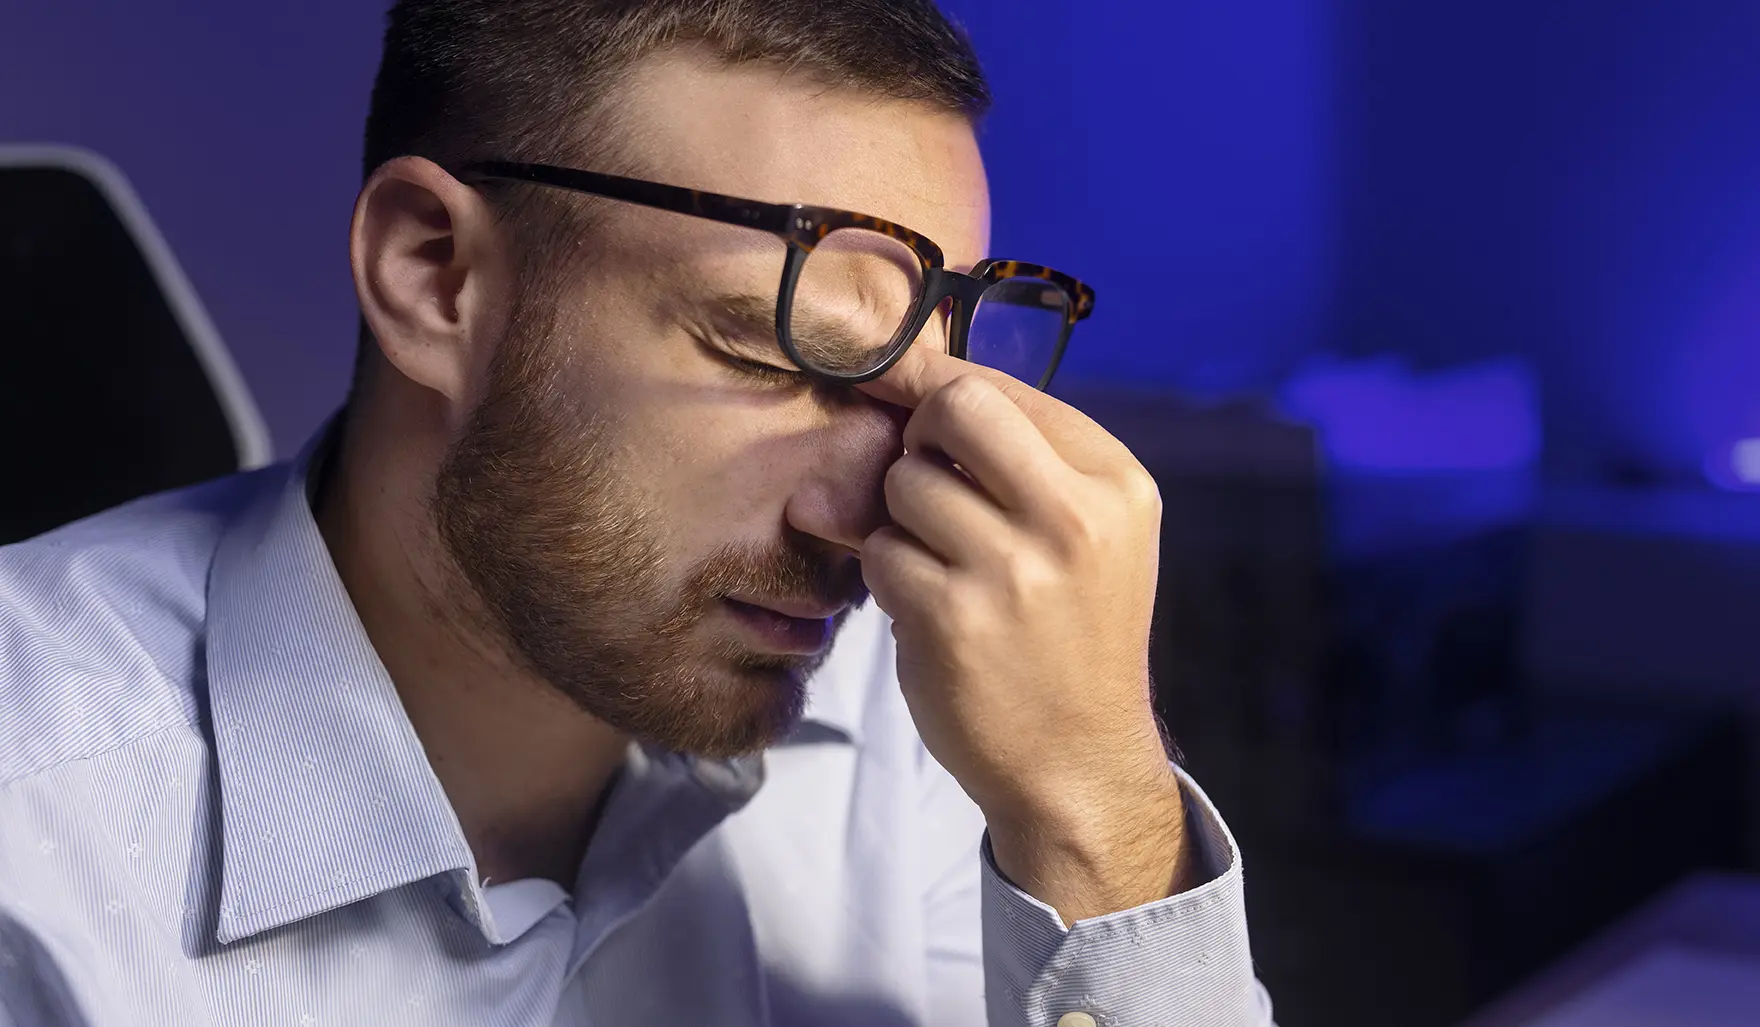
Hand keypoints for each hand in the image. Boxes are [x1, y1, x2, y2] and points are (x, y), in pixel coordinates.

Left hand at [855, 349, 1191, 922]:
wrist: (1078, 762)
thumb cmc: (1069, 636)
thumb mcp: (1080, 536)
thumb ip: (1009, 459)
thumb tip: (893, 376)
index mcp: (1113, 483)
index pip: (1001, 387)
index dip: (937, 388)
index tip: (907, 402)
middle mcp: (1074, 517)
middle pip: (954, 409)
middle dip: (918, 438)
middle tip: (925, 484)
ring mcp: (1014, 570)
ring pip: (904, 484)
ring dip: (900, 521)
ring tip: (942, 566)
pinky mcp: (953, 619)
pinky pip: (879, 552)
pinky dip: (887, 576)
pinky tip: (928, 608)